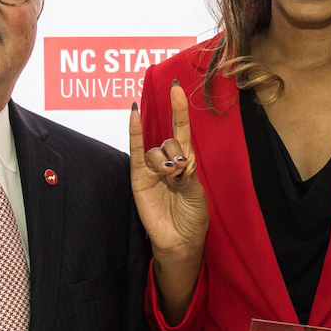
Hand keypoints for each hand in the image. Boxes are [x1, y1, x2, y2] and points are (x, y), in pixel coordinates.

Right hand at [130, 82, 207, 321]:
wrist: (179, 240)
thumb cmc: (192, 218)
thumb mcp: (196, 194)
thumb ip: (186, 174)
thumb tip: (175, 161)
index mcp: (187, 163)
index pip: (182, 130)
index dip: (180, 110)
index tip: (176, 89)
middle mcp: (168, 162)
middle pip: (171, 141)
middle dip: (177, 153)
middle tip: (181, 173)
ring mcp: (152, 169)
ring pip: (156, 150)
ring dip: (164, 160)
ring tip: (170, 177)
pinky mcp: (138, 178)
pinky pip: (135, 150)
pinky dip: (134, 131)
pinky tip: (133, 112)